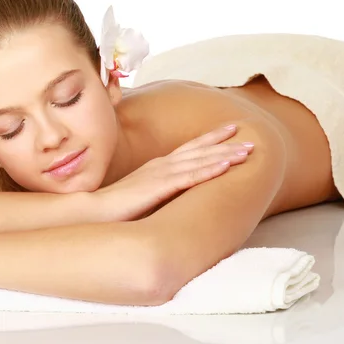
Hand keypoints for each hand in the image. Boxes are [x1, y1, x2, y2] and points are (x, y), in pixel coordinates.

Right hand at [94, 124, 254, 220]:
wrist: (95, 211)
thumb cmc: (115, 208)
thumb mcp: (141, 196)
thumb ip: (158, 193)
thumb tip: (173, 199)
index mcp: (157, 167)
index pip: (188, 150)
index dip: (210, 140)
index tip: (229, 132)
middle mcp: (161, 166)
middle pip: (198, 150)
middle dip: (224, 142)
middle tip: (248, 136)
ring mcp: (161, 175)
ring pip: (200, 160)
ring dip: (225, 153)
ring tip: (248, 149)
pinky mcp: (160, 187)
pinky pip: (190, 177)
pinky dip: (210, 169)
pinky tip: (226, 165)